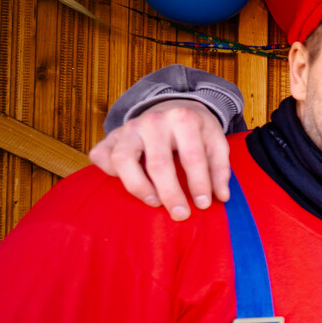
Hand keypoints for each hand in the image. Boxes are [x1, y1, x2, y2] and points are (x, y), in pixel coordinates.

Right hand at [87, 100, 229, 219]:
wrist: (173, 107)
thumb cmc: (196, 131)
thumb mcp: (215, 141)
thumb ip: (220, 168)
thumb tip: (221, 197)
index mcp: (183, 118)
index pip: (192, 156)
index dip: (199, 183)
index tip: (204, 205)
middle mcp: (152, 121)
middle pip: (158, 163)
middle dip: (170, 193)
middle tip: (180, 214)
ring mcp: (128, 127)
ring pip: (122, 159)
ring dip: (138, 186)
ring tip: (154, 202)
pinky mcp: (111, 135)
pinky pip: (100, 156)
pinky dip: (109, 172)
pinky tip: (126, 183)